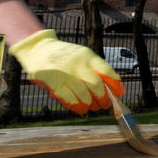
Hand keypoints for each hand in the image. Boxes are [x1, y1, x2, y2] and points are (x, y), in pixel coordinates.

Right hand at [9, 30, 123, 114]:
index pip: (106, 71)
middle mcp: (78, 63)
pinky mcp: (53, 81)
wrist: (38, 48)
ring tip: (92, 108)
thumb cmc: (64, 56)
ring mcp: (65, 72)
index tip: (119, 94)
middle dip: (103, 98)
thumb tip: (109, 90)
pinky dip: (77, 106)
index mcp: (88, 55)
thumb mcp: (81, 56)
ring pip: (83, 93)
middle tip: (105, 105)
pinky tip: (81, 109)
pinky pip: (68, 98)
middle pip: (96, 85)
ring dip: (90, 104)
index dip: (115, 85)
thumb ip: (93, 69)